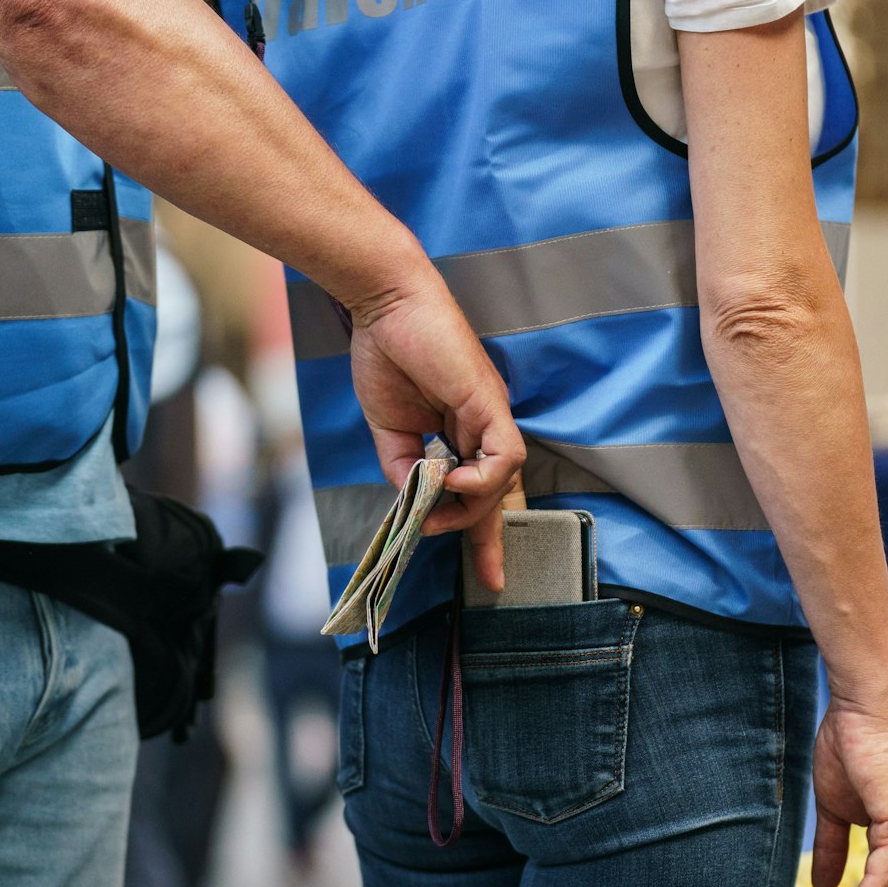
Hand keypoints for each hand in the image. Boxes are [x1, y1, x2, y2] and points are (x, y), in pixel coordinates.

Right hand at [346, 275, 524, 590]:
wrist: (384, 307)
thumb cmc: (386, 354)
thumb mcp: (389, 430)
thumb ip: (404, 469)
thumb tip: (417, 503)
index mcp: (461, 433)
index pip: (481, 491)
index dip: (483, 532)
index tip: (487, 575)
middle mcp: (483, 428)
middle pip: (501, 494)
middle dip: (495, 540)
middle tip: (493, 579)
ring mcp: (490, 416)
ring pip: (502, 480)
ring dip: (471, 506)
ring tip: (437, 508)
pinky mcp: (490, 403)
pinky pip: (503, 456)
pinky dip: (481, 478)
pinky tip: (453, 479)